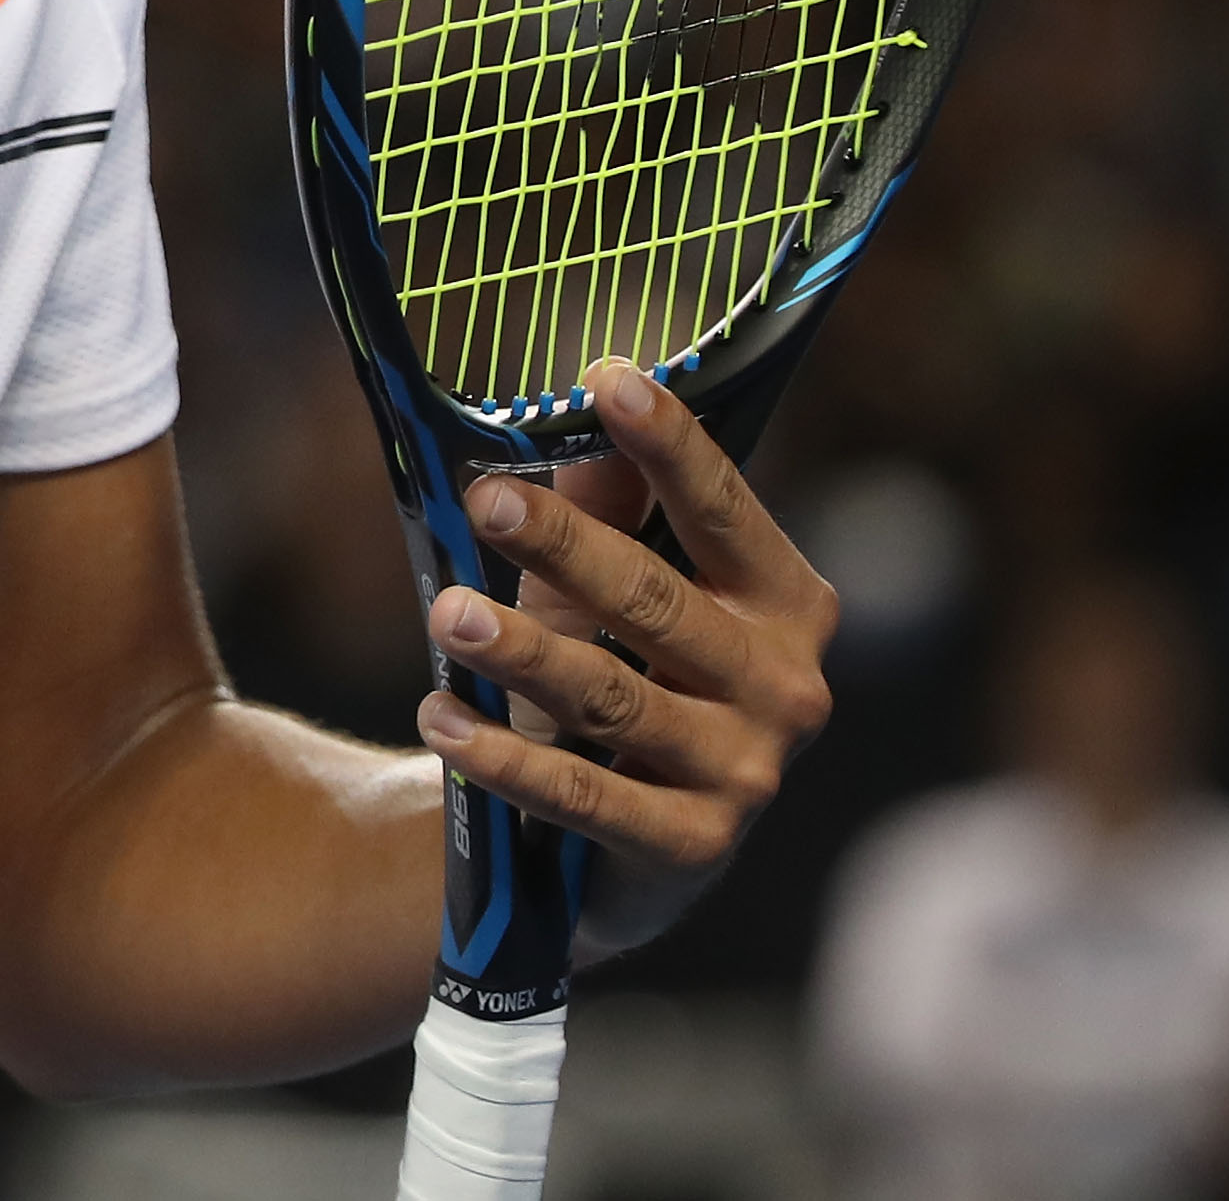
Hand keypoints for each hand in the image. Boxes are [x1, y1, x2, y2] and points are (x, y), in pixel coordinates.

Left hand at [414, 358, 837, 956]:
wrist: (614, 850)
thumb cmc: (625, 678)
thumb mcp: (615, 593)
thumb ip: (611, 514)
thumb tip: (585, 420)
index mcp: (786, 603)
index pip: (723, 510)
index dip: (668, 444)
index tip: (606, 378)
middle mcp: (787, 687)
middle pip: (658, 601)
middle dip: (566, 546)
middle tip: (484, 497)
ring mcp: (746, 774)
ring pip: (614, 698)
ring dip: (523, 652)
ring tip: (444, 613)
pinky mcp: (691, 850)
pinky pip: (585, 797)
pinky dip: (506, 758)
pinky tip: (441, 718)